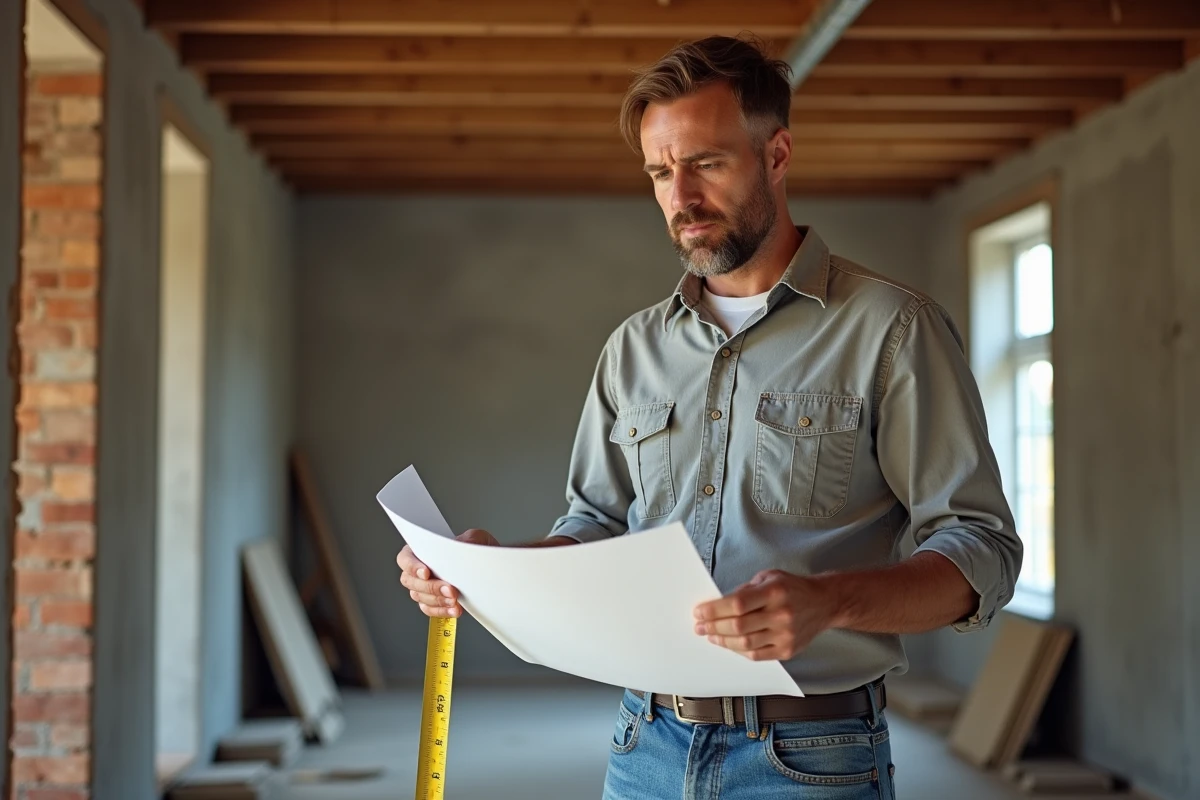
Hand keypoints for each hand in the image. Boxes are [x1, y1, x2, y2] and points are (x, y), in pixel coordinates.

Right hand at [397, 528, 498, 617]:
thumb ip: (467, 539)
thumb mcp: (475, 537)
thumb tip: (460, 546)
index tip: (426, 572)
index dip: (412, 566)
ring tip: (454, 600)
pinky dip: (442, 611)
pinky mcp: (432, 602)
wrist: (486, 567)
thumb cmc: (475, 549)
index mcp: (420, 550)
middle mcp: (417, 570)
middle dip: (431, 587)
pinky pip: (430, 610)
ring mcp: (422, 587)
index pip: (405, 558)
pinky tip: (454, 609)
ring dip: (438, 600)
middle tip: (449, 589)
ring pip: (420, 597)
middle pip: (411, 581)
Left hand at [692, 570, 841, 660]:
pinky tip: (729, 644)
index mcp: (774, 592)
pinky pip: (757, 655)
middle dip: (713, 627)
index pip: (737, 604)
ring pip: (745, 644)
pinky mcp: (788, 650)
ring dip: (723, 641)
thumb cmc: (792, 588)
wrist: (824, 603)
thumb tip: (718, 605)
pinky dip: (739, 651)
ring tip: (711, 635)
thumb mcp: (769, 577)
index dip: (714, 610)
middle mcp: (781, 614)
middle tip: (699, 627)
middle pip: (738, 626)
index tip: (699, 612)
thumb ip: (745, 591)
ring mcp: (785, 635)